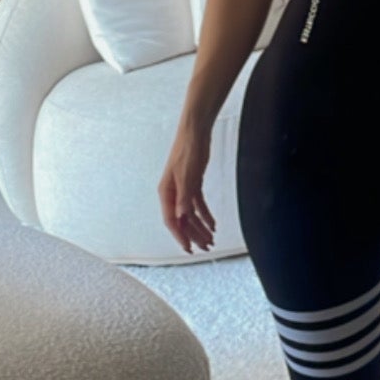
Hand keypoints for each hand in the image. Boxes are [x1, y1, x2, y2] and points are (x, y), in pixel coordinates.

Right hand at [158, 124, 216, 254]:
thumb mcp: (187, 174)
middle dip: (194, 235)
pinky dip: (205, 215)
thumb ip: (185, 196)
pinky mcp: (193, 183)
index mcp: (167, 192)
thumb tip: (182, 216)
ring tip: (211, 240)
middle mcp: (173, 193)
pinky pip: (198, 204)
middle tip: (205, 248)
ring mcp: (183, 188)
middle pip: (183, 220)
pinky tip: (212, 224)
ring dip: (201, 227)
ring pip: (191, 214)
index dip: (180, 236)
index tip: (189, 248)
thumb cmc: (188, 149)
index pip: (172, 220)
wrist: (195, 131)